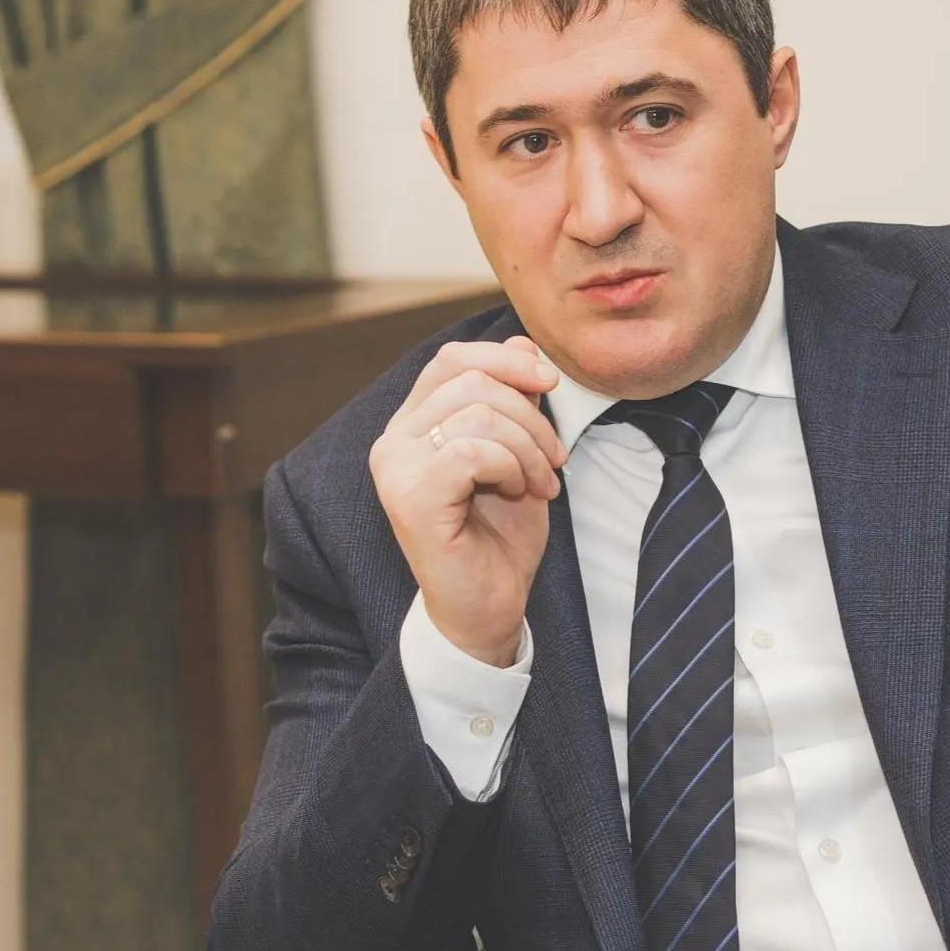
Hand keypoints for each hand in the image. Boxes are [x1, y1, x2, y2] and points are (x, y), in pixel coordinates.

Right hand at [368, 335, 566, 665]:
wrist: (488, 607)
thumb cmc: (500, 537)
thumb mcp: (518, 453)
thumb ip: (513, 400)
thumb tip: (520, 343)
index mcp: (413, 425)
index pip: (452, 360)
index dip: (507, 360)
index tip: (551, 385)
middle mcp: (393, 441)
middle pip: (471, 379)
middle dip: (531, 414)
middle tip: (556, 459)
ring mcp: (395, 468)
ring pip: (479, 412)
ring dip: (530, 447)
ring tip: (542, 482)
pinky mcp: (410, 496)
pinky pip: (474, 450)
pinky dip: (513, 466)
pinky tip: (519, 492)